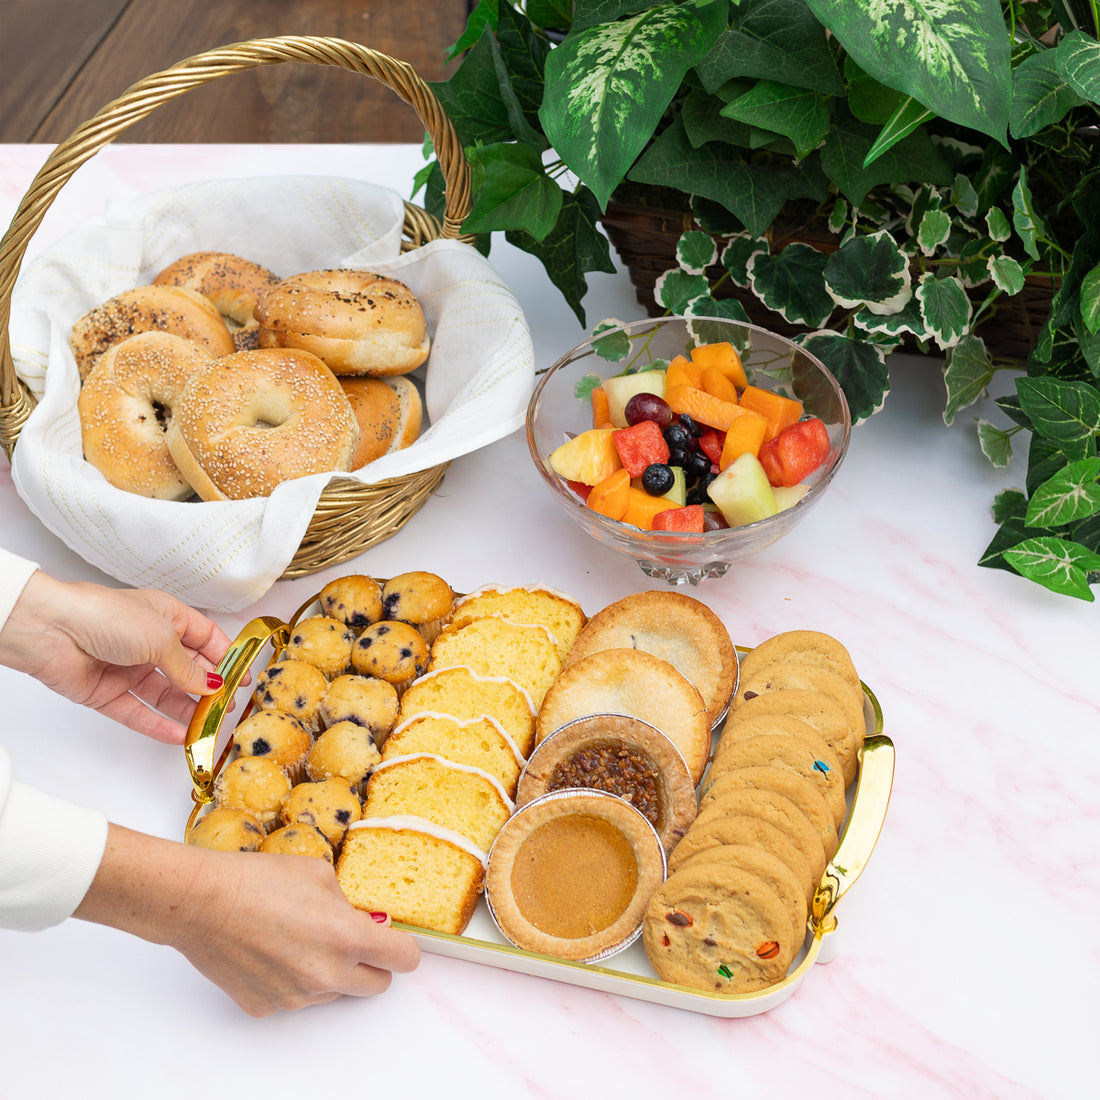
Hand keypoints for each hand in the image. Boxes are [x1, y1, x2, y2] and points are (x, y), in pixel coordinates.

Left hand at [0, 571, 230, 743]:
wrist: (52, 630)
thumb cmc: (106, 615)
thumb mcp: (162, 638)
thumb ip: (188, 667)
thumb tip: (211, 684)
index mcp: (166, 616)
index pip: (205, 638)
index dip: (225, 657)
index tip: (242, 677)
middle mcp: (149, 641)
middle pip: (187, 670)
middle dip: (209, 688)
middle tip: (227, 707)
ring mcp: (128, 668)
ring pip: (165, 695)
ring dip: (187, 711)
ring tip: (207, 727)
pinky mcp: (108, 692)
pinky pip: (139, 713)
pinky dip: (159, 725)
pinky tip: (180, 735)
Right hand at [76, 825, 420, 1015]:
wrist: (202, 902)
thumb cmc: (258, 880)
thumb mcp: (320, 873)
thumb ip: (348, 902)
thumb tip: (359, 917)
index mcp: (347, 937)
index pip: (405, 959)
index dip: (404, 947)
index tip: (396, 940)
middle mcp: (326, 974)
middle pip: (377, 985)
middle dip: (374, 964)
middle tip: (352, 940)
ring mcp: (296, 996)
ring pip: (334, 992)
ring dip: (331, 971)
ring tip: (299, 937)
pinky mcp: (267, 1006)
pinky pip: (296, 997)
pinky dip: (293, 979)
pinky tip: (272, 951)